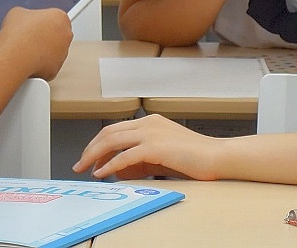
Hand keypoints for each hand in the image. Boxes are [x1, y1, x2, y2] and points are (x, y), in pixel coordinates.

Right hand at [0, 7, 71, 79]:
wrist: (14, 55)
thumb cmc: (17, 33)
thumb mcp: (17, 13)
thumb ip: (27, 15)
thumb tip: (24, 20)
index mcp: (60, 17)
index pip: (54, 18)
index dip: (42, 22)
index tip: (34, 25)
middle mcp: (66, 34)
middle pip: (56, 34)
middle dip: (44, 37)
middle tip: (29, 37)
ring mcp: (63, 53)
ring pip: (53, 52)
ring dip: (42, 51)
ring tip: (25, 50)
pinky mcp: (56, 69)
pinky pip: (47, 66)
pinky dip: (39, 65)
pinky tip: (27, 61)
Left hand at [73, 114, 221, 179]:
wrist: (216, 157)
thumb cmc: (193, 158)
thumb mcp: (160, 156)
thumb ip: (140, 160)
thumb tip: (119, 170)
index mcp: (150, 122)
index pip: (115, 129)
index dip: (98, 144)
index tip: (89, 158)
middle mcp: (148, 123)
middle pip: (108, 133)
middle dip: (90, 149)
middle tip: (79, 164)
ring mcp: (151, 133)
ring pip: (112, 141)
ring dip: (94, 155)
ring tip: (84, 169)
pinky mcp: (155, 147)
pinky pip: (124, 156)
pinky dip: (110, 165)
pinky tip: (102, 174)